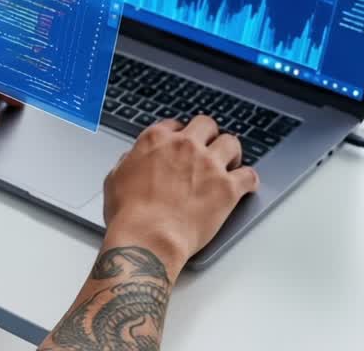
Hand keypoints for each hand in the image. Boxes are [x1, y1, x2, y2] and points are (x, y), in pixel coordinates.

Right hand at [102, 116, 258, 267]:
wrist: (148, 238)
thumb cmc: (129, 214)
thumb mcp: (115, 178)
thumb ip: (129, 161)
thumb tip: (134, 158)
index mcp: (156, 140)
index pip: (174, 124)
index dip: (180, 134)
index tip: (183, 143)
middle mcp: (185, 146)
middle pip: (206, 125)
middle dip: (208, 135)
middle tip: (208, 148)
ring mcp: (208, 165)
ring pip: (232, 143)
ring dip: (231, 152)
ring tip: (231, 163)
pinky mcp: (227, 188)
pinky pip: (249, 175)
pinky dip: (249, 180)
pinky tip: (246, 185)